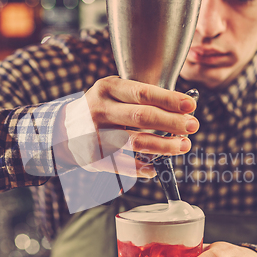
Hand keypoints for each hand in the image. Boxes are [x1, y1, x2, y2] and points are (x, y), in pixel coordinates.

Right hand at [72, 76, 198, 176]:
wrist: (64, 130)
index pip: (142, 92)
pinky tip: (157, 166)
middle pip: (142, 116)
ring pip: (136, 142)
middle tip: (193, 126)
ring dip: (164, 146)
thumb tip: (182, 108)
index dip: (169, 99)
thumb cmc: (101, 108)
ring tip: (183, 145)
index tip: (190, 105)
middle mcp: (100, 110)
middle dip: (172, 122)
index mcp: (107, 89)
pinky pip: (125, 165)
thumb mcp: (114, 92)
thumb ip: (142, 97)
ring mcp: (96, 135)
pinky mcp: (95, 157)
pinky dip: (144, 167)